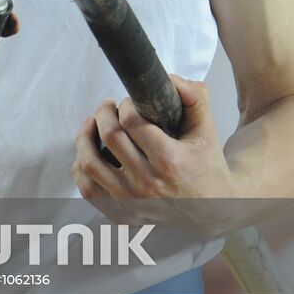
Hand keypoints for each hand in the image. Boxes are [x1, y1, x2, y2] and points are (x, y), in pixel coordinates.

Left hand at [72, 76, 237, 235]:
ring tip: (93, 122)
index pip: (132, 123)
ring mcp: (132, 202)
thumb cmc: (206, 166)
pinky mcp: (121, 214)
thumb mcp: (207, 130)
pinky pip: (87, 188)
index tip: (128, 103)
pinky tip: (90, 151)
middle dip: (104, 113)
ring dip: (85, 136)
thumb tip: (171, 79)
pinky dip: (81, 167)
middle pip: (110, 137)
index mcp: (170, 161)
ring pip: (90, 163)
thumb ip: (194, 98)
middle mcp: (148, 184)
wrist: (213, 209)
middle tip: (108, 106)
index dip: (125, 106)